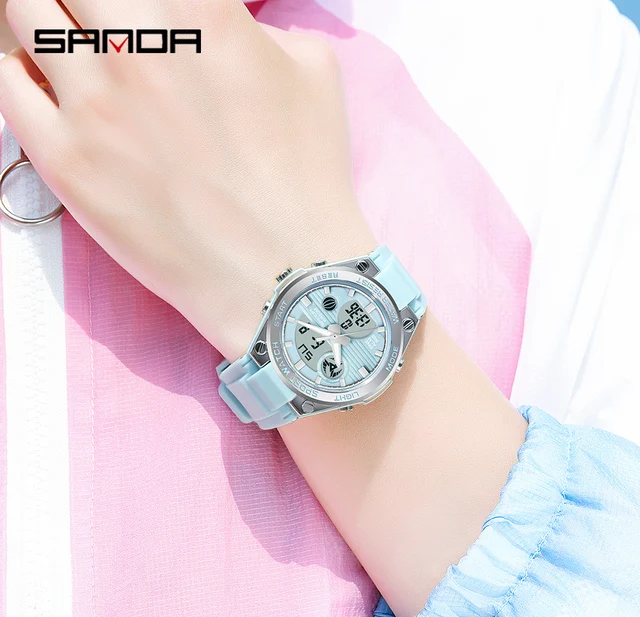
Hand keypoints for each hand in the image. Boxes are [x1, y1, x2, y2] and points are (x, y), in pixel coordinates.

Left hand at [0, 0, 374, 360]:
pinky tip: (43, 80)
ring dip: (37, 14)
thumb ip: (257, 24)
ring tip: (62, 36)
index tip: (136, 12)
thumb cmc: (306, 177)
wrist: (280, 269)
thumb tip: (222, 24)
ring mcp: (93, 103)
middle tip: (95, 20)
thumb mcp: (314, 72)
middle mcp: (136, 43)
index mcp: (200, 10)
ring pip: (20, 10)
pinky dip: (17, 68)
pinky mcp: (66, 160)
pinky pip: (6, 85)